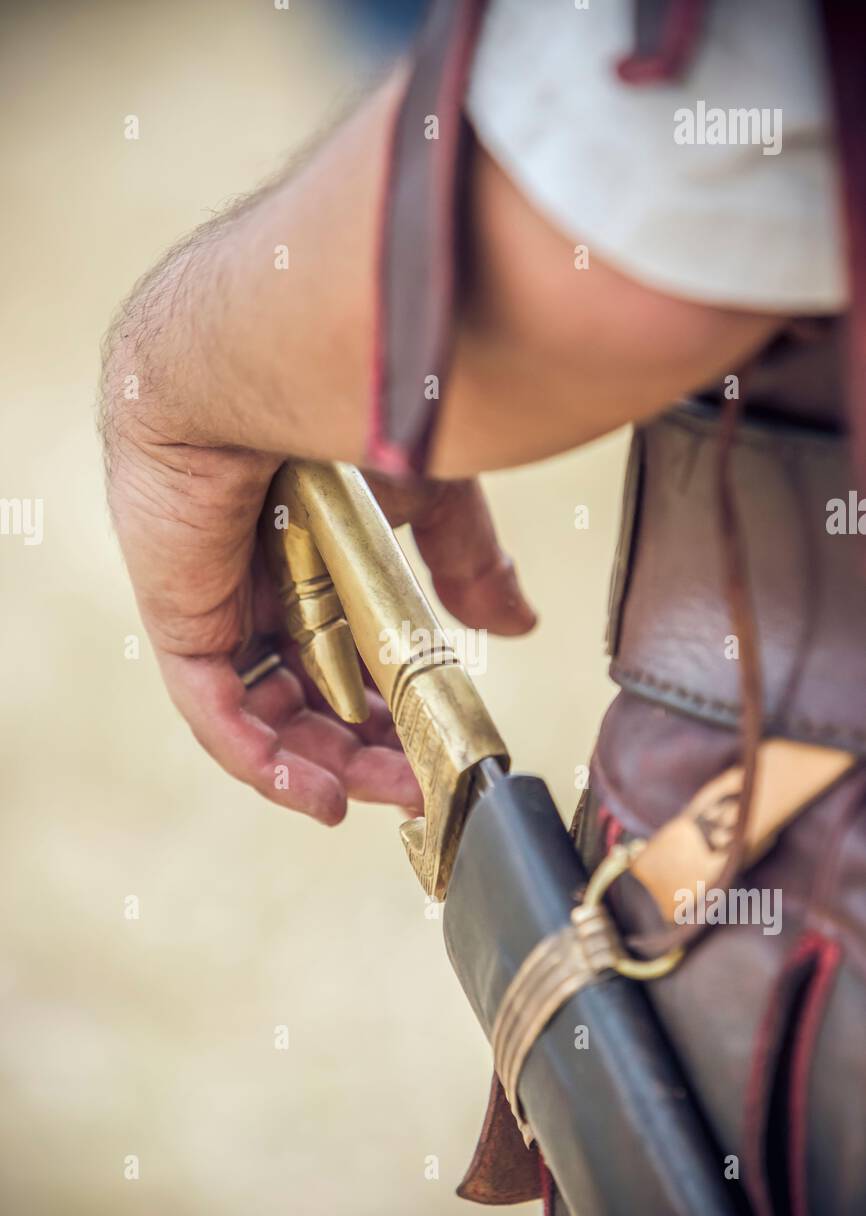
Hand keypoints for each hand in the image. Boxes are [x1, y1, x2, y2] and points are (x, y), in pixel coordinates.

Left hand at [105, 422, 535, 825]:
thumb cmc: (345, 398)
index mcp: (311, 553)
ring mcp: (215, 606)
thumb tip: (517, 625)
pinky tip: (319, 797)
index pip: (344, 653)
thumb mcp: (428, 495)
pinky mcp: (182, 621)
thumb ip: (465, 561)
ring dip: (321, 767)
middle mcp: (258, 585)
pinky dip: (265, 765)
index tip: (433, 745)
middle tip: (412, 785)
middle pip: (305, 696)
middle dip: (360, 750)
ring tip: (379, 795)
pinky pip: (215, 716)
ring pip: (263, 716)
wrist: (264, 350)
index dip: (387, 709)